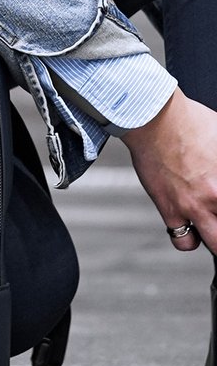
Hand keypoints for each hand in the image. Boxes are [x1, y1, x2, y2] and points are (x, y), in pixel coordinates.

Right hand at [121, 88, 216, 252]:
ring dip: (214, 238)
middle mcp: (213, 197)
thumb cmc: (189, 122)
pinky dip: (187, 236)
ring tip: (212, 228)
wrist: (155, 121)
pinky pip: (181, 238)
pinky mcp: (169, 209)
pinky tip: (189, 224)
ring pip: (214, 243)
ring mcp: (192, 206)